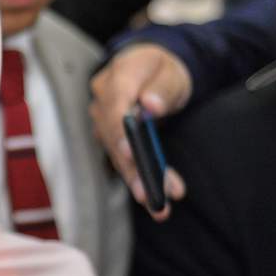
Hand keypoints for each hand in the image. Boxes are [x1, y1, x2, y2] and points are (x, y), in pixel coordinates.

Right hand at [90, 44, 190, 220]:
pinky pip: (123, 159)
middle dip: (132, 167)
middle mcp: (103, 99)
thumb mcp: (171, 72)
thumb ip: (162, 87)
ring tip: (158, 205)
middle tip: (149, 193)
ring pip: (117, 153)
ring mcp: (104, 120)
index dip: (119, 130)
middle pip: (113, 136)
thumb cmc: (162, 70)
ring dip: (137, 179)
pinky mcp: (110, 137)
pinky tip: (157, 196)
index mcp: (119, 76)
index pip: (114, 105)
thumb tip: (150, 106)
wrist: (152, 71)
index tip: (130, 151)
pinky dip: (140, 177)